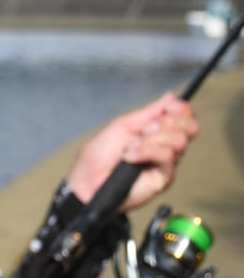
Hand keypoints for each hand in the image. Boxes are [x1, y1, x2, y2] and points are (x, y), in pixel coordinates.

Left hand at [65, 92, 198, 212]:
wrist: (88, 181)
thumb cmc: (99, 155)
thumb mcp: (123, 126)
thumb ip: (149, 112)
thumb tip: (170, 97)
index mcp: (156, 131)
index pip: (184, 116)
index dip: (181, 109)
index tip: (168, 108)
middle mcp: (165, 145)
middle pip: (190, 128)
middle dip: (168, 122)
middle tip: (145, 129)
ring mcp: (165, 162)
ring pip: (179, 140)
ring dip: (152, 139)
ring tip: (131, 146)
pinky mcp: (164, 177)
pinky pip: (167, 156)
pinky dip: (147, 151)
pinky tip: (131, 156)